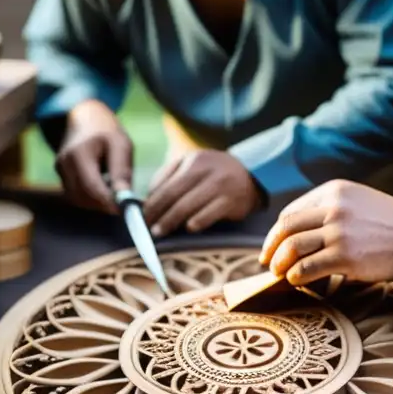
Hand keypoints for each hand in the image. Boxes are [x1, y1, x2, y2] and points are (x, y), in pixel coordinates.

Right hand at [55, 99, 132, 214]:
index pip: (91, 186)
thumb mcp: (121, 144)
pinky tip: (103, 188)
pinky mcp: (61, 175)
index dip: (107, 202)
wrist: (84, 118)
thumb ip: (121, 171)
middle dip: (104, 204)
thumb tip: (124, 199)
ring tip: (114, 193)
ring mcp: (60, 169)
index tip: (125, 210)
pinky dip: (91, 197)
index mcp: (79, 153)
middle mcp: (64, 163)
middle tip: (123, 204)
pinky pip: (76, 194)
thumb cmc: (106, 130)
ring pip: (78, 199)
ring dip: (97, 202)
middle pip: (83, 196)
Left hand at [143, 150, 261, 236]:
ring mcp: (221, 186)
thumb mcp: (193, 165)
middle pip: (174, 195)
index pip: (167, 184)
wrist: (252, 176)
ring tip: (160, 232)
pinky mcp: (232, 201)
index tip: (140, 216)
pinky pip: (210, 214)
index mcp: (194, 161)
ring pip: (189, 206)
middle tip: (147, 228)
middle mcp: (207, 171)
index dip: (152, 202)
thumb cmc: (214, 173)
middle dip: (158, 214)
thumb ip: (169, 176)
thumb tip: (148, 198)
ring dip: (171, 221)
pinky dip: (197, 222)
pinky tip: (188, 228)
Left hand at [259, 180, 392, 285]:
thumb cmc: (391, 225)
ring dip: (280, 264)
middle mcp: (333, 207)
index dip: (277, 232)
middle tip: (267, 263)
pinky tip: (297, 281)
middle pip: (286, 228)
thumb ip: (331, 210)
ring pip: (292, 247)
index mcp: (334, 191)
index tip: (272, 246)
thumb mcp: (359, 202)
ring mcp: (339, 231)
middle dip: (271, 248)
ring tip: (280, 274)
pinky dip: (296, 276)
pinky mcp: (345, 255)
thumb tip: (299, 233)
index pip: (291, 212)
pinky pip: (307, 267)